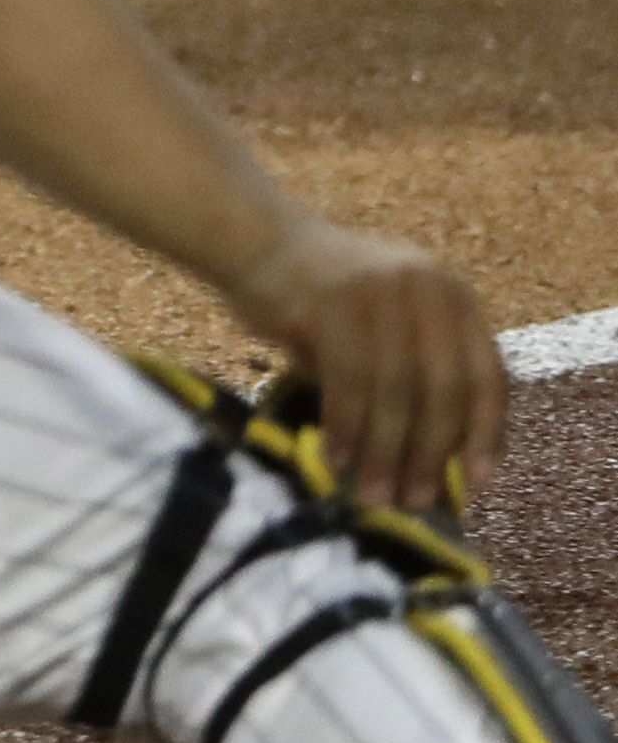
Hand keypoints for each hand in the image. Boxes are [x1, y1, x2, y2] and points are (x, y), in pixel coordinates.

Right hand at [228, 215, 508, 512]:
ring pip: (395, 392)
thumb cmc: (325, 297)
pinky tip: (336, 458)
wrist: (255, 240)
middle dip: (429, 454)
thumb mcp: (389, 322)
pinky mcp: (330, 302)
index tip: (479, 484)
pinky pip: (347, 382)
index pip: (487, 375)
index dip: (486, 433)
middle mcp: (425, 287)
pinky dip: (344, 428)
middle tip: (414, 502)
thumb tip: (434, 465)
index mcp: (452, 295)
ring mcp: (378, 291)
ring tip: (373, 495)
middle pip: (442, 389)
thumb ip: (416, 374)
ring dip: (384, 453)